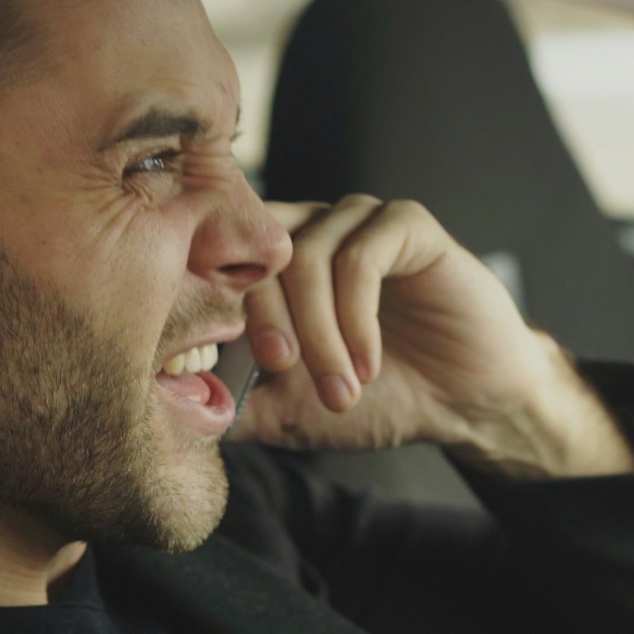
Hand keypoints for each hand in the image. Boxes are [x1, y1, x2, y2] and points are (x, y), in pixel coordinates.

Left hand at [229, 195, 633, 477]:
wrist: (467, 401)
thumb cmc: (383, 398)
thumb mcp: (291, 413)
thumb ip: (234, 404)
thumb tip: (167, 407)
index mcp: (277, 262)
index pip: (221, 260)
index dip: (222, 314)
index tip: (243, 372)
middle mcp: (313, 227)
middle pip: (258, 253)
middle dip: (272, 325)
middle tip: (292, 379)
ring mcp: (360, 220)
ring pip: (309, 257)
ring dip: (321, 334)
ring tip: (342, 387)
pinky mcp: (407, 225)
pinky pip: (360, 258)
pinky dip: (357, 319)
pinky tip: (370, 363)